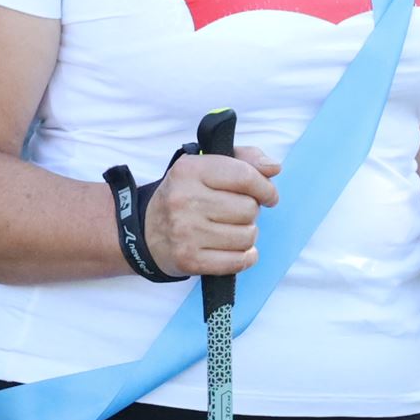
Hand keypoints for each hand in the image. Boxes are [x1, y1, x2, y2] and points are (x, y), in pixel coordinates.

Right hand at [145, 146, 282, 277]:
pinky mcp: (189, 260)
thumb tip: (273, 168)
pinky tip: (236, 250)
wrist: (146, 232)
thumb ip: (245, 159)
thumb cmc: (185, 196)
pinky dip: (245, 257)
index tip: (268, 195)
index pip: (245, 176)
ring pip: (247, 236)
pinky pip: (238, 261)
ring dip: (246, 235)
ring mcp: (185, 232)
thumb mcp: (206, 166)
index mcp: (190, 170)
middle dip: (250, 212)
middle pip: (248, 209)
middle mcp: (185, 200)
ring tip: (231, 230)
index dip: (265, 188)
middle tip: (234, 213)